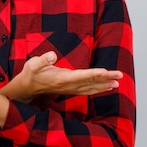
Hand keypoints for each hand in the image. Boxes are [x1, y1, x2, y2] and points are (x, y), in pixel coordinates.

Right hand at [0, 51, 122, 102]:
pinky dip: (98, 89)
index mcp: (62, 78)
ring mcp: (70, 88)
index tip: (106, 72)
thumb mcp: (33, 64)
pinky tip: (106, 87)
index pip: (81, 76)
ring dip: (104, 85)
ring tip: (117, 82)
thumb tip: (52, 55)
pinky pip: (87, 90)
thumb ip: (43, 60)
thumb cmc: (31, 74)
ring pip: (91, 88)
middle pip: (90, 82)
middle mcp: (68, 85)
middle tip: (120, 75)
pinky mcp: (70, 89)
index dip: (94, 74)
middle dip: (106, 79)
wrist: (27, 88)